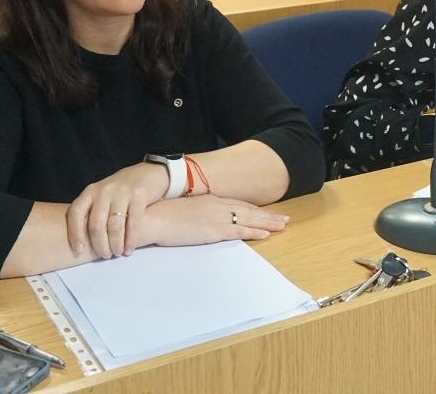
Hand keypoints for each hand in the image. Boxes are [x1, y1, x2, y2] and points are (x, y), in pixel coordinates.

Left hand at [66, 163, 166, 258]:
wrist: (150, 172)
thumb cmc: (122, 189)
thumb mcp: (103, 195)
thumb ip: (92, 211)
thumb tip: (82, 242)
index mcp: (91, 191)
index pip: (75, 213)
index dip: (75, 234)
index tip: (78, 250)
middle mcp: (104, 191)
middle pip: (96, 225)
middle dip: (100, 245)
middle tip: (105, 256)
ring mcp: (122, 192)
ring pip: (114, 226)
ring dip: (116, 245)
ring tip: (118, 253)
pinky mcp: (139, 196)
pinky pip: (133, 223)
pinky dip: (130, 240)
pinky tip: (130, 249)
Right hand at [137, 195, 288, 246]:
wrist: (151, 217)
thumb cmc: (161, 214)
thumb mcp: (183, 210)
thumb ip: (196, 212)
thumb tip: (200, 218)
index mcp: (209, 200)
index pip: (238, 204)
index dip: (254, 209)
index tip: (267, 212)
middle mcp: (217, 206)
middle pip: (248, 210)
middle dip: (268, 215)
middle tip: (284, 219)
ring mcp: (216, 217)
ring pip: (249, 219)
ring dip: (268, 222)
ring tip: (282, 225)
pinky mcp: (213, 230)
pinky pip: (239, 231)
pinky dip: (254, 232)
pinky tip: (266, 234)